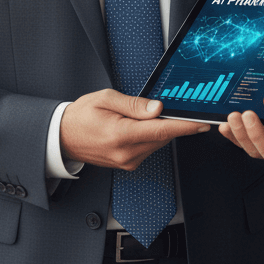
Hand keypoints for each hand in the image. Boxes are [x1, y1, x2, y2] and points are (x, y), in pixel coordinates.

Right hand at [60, 89, 206, 169]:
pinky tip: (141, 125)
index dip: (184, 126)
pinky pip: (149, 148)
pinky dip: (151, 136)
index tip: (201, 123)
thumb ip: (134, 105)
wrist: (62, 137)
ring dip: (160, 129)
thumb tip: (158, 108)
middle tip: (180, 107)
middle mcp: (126, 153)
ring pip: (157, 143)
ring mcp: (127, 161)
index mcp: (120, 135)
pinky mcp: (128, 164)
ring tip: (148, 114)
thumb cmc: (81, 115)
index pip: (160, 130)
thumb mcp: (105, 99)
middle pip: (162, 137)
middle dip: (173, 122)